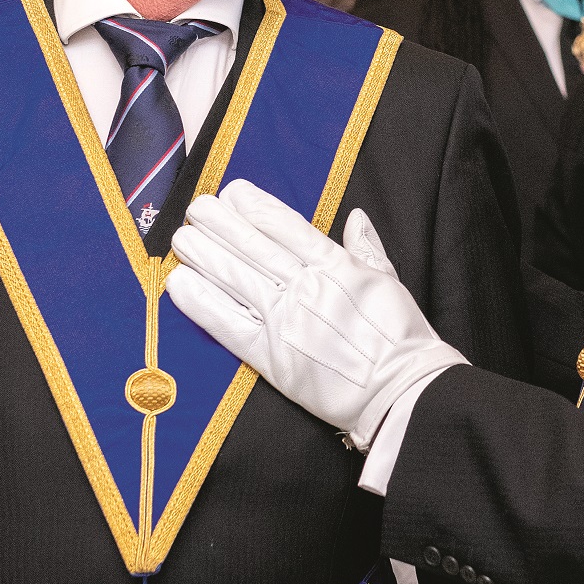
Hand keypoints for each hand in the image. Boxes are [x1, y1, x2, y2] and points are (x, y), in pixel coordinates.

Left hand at [169, 184, 465, 449]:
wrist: (403, 391)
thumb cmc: (401, 337)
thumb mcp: (388, 281)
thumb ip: (367, 248)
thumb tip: (355, 216)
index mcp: (336, 265)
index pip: (285, 225)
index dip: (254, 205)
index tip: (232, 192)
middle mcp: (307, 287)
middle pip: (253, 246)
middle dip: (220, 223)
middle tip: (196, 207)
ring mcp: (287, 321)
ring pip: (236, 278)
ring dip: (204, 255)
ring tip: (181, 239)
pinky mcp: (273, 357)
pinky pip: (229, 325)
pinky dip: (202, 303)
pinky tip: (180, 285)